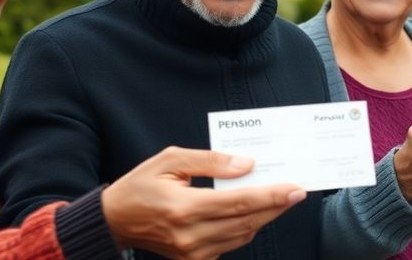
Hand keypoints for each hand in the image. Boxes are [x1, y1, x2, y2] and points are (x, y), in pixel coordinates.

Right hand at [100, 146, 305, 259]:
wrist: (114, 220)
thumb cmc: (140, 185)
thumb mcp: (170, 160)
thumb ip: (211, 161)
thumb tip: (246, 165)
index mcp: (184, 208)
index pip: (239, 203)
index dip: (270, 196)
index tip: (294, 189)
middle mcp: (190, 235)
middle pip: (246, 222)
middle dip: (276, 207)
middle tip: (296, 192)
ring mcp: (192, 252)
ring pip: (242, 236)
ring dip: (264, 217)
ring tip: (279, 199)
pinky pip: (230, 244)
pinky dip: (245, 228)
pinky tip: (253, 212)